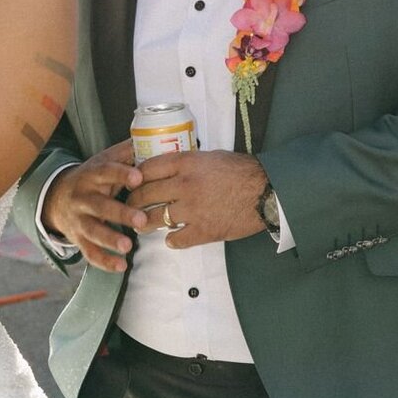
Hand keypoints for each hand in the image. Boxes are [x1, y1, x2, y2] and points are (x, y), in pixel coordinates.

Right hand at [42, 141, 149, 274]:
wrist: (57, 197)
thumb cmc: (92, 178)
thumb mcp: (104, 161)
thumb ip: (126, 153)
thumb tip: (153, 138)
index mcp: (91, 176)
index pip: (105, 172)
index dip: (120, 174)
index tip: (138, 177)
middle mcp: (82, 198)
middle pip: (99, 206)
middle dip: (120, 214)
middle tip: (142, 221)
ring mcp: (78, 219)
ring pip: (92, 231)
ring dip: (110, 240)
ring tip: (128, 248)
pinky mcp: (78, 238)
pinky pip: (89, 252)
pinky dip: (104, 261)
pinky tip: (120, 266)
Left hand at [133, 149, 269, 249]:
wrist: (267, 191)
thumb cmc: (243, 171)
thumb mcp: (211, 157)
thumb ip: (187, 163)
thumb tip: (168, 169)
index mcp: (187, 163)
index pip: (147, 168)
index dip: (134, 177)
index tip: (131, 182)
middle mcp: (184, 185)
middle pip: (145, 194)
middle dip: (133, 202)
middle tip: (130, 206)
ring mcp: (192, 210)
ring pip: (154, 218)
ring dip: (145, 223)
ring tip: (143, 225)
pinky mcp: (202, 231)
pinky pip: (175, 239)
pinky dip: (171, 240)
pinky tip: (171, 238)